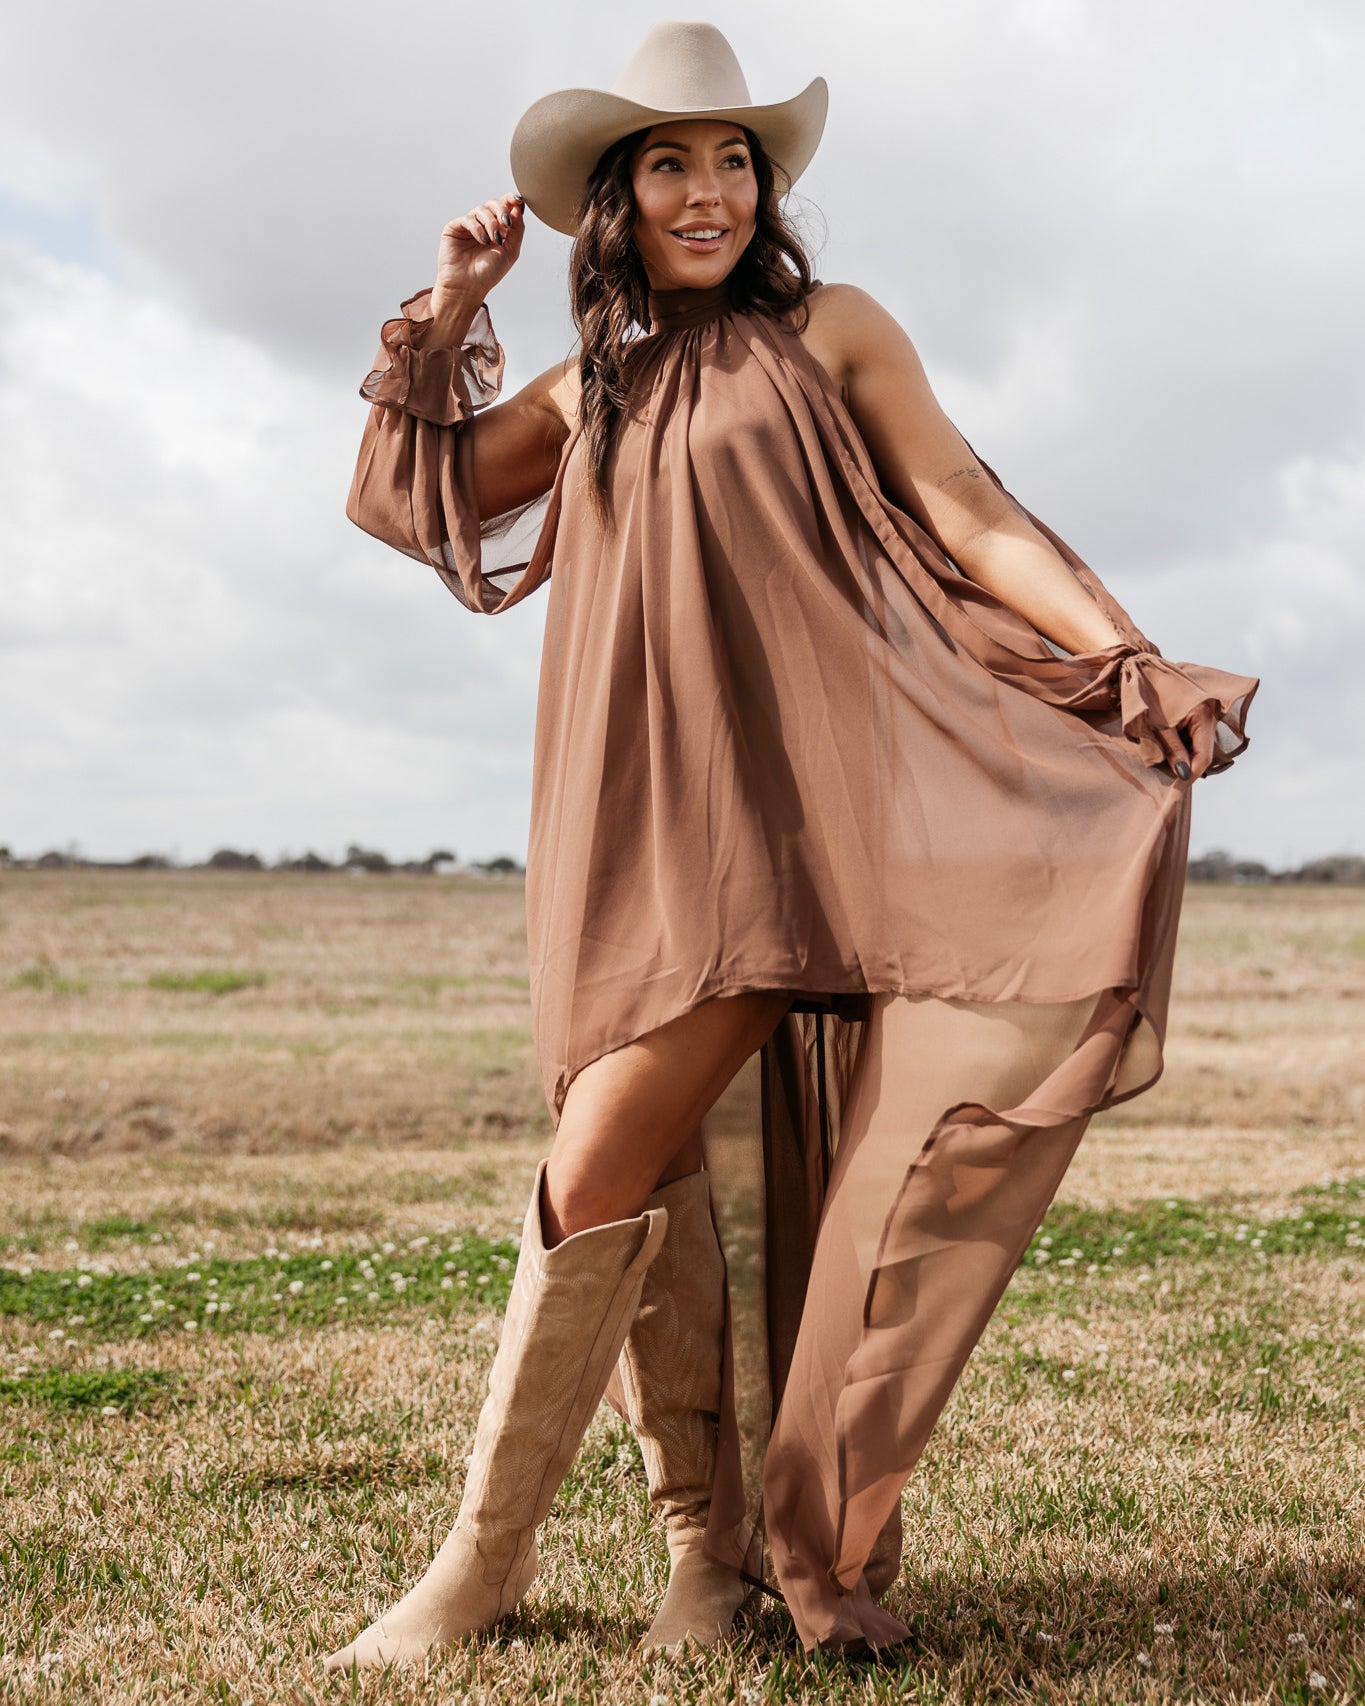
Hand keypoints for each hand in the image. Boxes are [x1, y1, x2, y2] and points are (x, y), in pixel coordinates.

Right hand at [431, 193, 525, 322]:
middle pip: (494, 203)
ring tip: (493, 241)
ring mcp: (469, 225)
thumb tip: (519, 206)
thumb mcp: (511, 251)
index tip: (518, 200)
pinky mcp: (455, 228)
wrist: (468, 287)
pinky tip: (482, 241)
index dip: (511, 199)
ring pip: (481, 209)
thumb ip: (518, 229)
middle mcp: (484, 224)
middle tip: (506, 223)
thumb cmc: (489, 273)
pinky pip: (468, 219)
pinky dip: (478, 228)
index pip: (505, 207)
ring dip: (491, 223)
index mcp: (498, 229)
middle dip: (502, 211)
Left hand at [1153, 701, 1217, 782]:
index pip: (1205, 755)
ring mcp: (1203, 714)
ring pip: (1198, 745)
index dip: (1192, 772)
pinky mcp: (1195, 715)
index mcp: (1202, 714)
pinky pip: (1192, 737)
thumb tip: (1184, 774)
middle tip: (1168, 774)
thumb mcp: (1158, 727)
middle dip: (1187, 765)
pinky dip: (1181, 746)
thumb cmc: (1146, 694)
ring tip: (1163, 757)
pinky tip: (1167, 746)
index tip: (1177, 786)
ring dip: (1183, 756)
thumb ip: (1173, 751)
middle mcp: (1208, 714)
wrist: (1140, 670)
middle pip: (1203, 751)